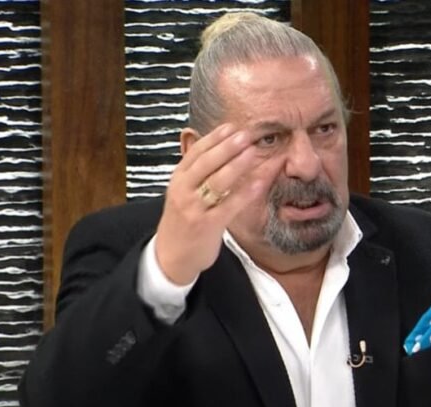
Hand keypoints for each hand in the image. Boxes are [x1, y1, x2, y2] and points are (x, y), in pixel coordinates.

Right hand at [154, 123, 273, 285]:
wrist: (171, 256)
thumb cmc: (183, 220)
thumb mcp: (184, 192)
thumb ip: (198, 173)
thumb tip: (222, 149)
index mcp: (178, 179)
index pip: (196, 152)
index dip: (214, 138)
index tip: (232, 127)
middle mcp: (183, 191)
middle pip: (206, 163)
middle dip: (227, 147)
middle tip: (246, 135)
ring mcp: (195, 208)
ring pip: (217, 181)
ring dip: (236, 164)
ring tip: (253, 151)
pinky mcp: (207, 225)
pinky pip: (229, 205)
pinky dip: (245, 192)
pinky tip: (259, 182)